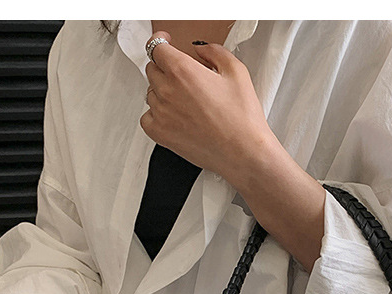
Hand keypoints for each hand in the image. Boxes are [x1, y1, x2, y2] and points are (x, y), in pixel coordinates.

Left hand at [140, 31, 275, 185]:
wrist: (244, 153)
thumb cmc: (242, 119)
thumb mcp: (237, 72)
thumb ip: (214, 52)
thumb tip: (201, 50)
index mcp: (182, 71)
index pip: (156, 47)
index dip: (161, 42)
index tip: (166, 44)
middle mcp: (167, 91)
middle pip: (152, 69)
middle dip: (166, 69)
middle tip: (185, 78)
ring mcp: (161, 114)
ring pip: (150, 93)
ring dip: (163, 92)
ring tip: (186, 101)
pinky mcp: (161, 135)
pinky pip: (147, 118)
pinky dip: (156, 115)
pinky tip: (173, 116)